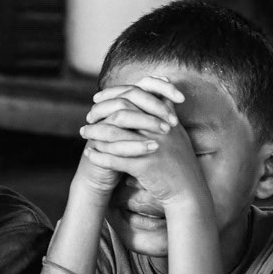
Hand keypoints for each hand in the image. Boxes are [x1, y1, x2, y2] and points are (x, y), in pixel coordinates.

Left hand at [75, 76, 183, 196]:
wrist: (188, 191)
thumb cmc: (179, 161)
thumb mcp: (178, 131)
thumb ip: (166, 109)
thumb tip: (158, 83)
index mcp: (164, 117)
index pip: (134, 96)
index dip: (112, 95)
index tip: (97, 98)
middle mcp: (158, 129)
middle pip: (121, 112)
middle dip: (100, 112)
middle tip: (88, 117)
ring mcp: (152, 147)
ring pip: (114, 135)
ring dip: (95, 133)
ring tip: (84, 133)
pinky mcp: (145, 166)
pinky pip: (115, 159)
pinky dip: (99, 156)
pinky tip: (89, 154)